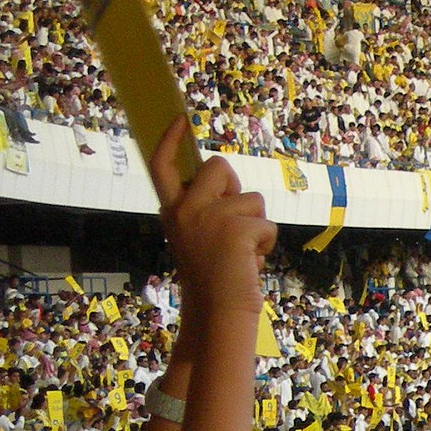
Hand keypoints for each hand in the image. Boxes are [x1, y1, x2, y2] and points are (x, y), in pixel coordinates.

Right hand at [152, 116, 272, 314]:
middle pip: (219, 167)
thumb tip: (228, 182)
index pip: (162, 166)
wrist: (219, 311)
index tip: (180, 119)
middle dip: (237, 188)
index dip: (170, 140)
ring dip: (257, 225)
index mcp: (172, 211)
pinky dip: (267, 244)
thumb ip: (207, 209)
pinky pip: (268, 224)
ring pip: (253, 199)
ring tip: (243, 253)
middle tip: (236, 222)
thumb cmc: (215, 278)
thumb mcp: (199, 237)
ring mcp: (209, 218)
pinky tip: (251, 262)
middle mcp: (184, 210)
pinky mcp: (236, 229)